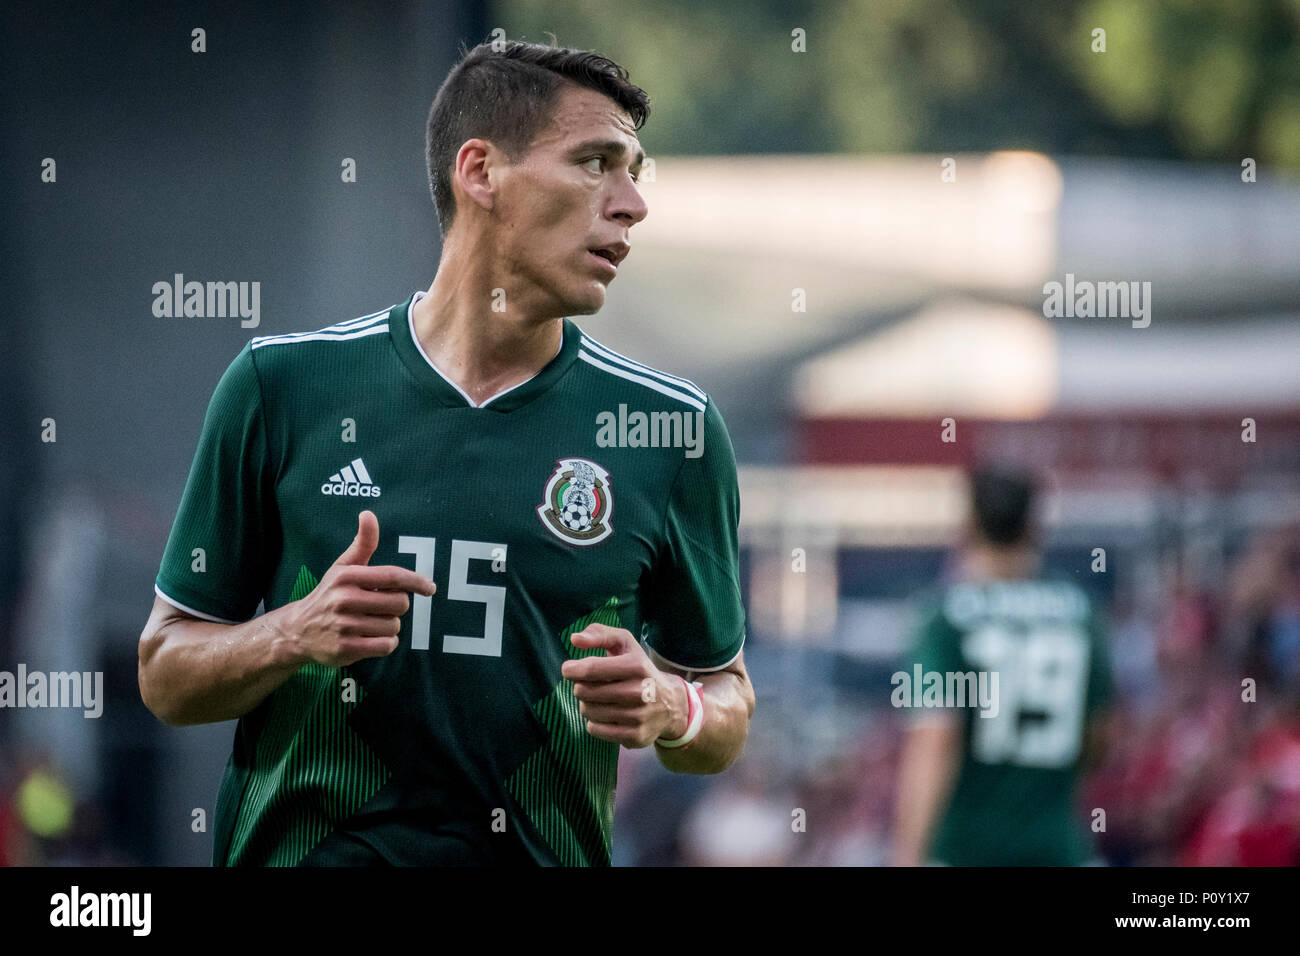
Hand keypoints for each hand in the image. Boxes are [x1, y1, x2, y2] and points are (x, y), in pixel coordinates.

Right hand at [280, 510, 434, 666]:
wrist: (297, 630)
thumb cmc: (329, 595)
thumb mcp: (343, 568)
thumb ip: (362, 543)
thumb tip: (368, 513)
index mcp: (347, 576)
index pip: (393, 576)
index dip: (417, 582)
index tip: (430, 588)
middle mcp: (344, 599)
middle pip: (400, 603)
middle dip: (396, 607)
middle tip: (379, 607)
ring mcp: (344, 626)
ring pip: (394, 626)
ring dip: (389, 626)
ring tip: (369, 623)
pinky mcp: (346, 649)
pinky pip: (386, 645)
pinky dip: (385, 643)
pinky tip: (371, 638)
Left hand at [561, 624, 688, 747]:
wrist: (670, 704)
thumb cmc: (639, 670)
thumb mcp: (625, 644)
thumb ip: (600, 633)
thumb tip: (575, 639)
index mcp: (637, 666)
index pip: (590, 669)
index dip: (572, 669)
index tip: (569, 670)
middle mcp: (640, 692)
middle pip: (584, 691)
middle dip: (581, 686)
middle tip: (591, 685)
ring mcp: (639, 716)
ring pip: (587, 711)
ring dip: (587, 704)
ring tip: (600, 699)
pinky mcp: (635, 736)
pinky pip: (594, 729)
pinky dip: (594, 721)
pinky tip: (606, 714)